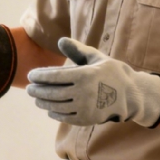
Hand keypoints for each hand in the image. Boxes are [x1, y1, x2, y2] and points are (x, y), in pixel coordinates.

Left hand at [26, 37, 159, 127]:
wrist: (130, 95)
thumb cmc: (110, 72)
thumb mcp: (96, 57)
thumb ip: (76, 49)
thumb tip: (60, 40)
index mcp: (84, 75)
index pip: (54, 76)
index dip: (40, 76)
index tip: (30, 75)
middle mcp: (83, 93)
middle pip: (52, 92)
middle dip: (37, 90)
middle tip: (29, 88)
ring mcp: (84, 107)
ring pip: (56, 106)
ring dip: (43, 102)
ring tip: (36, 98)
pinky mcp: (86, 119)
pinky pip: (65, 117)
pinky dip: (54, 113)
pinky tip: (49, 109)